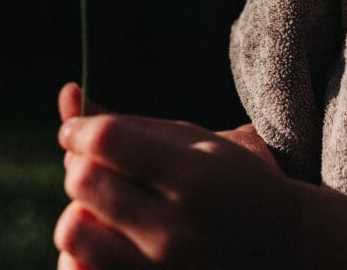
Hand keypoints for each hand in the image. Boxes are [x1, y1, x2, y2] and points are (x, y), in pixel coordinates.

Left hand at [54, 88, 299, 268]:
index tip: (75, 130)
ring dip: (77, 212)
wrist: (281, 250)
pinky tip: (106, 242)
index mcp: (191, 175)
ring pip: (73, 234)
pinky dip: (79, 256)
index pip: (107, 140)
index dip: (78, 129)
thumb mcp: (188, 141)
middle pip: (83, 182)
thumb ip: (124, 123)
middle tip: (97, 167)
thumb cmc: (225, 182)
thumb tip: (66, 93)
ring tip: (100, 208)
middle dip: (79, 165)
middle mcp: (175, 228)